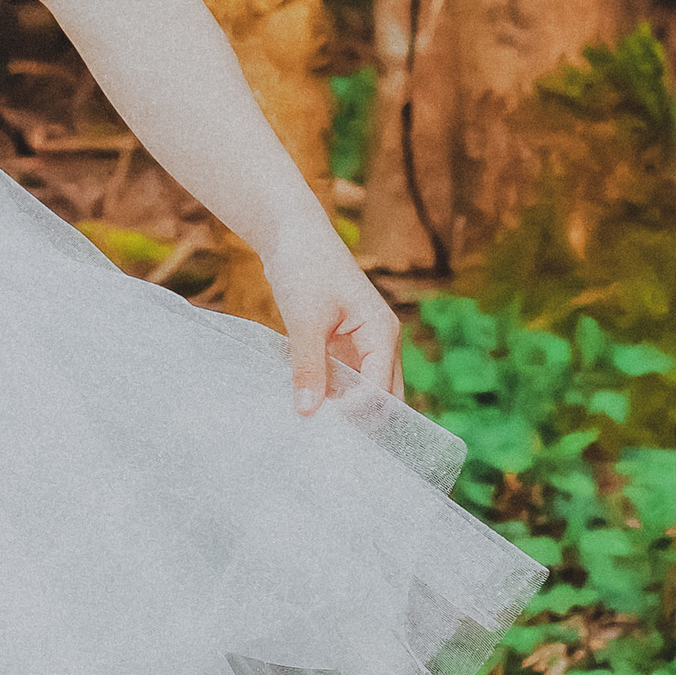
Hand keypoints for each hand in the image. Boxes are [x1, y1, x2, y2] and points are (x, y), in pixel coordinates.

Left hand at [264, 232, 403, 413]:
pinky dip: (331, 393)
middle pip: (383, 397)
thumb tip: (307, 410)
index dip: (355, 413)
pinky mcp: (344, 344)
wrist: (292, 235)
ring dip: (344, 408)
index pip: (380, 389)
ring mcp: (364, 344)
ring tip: (314, 425)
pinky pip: (345, 379)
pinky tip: (308, 403)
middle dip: (360, 419)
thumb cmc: (305, 268)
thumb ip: (309, 366)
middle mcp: (381, 342)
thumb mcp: (305, 320)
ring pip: (364, 391)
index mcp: (382, 333)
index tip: (323, 428)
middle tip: (324, 438)